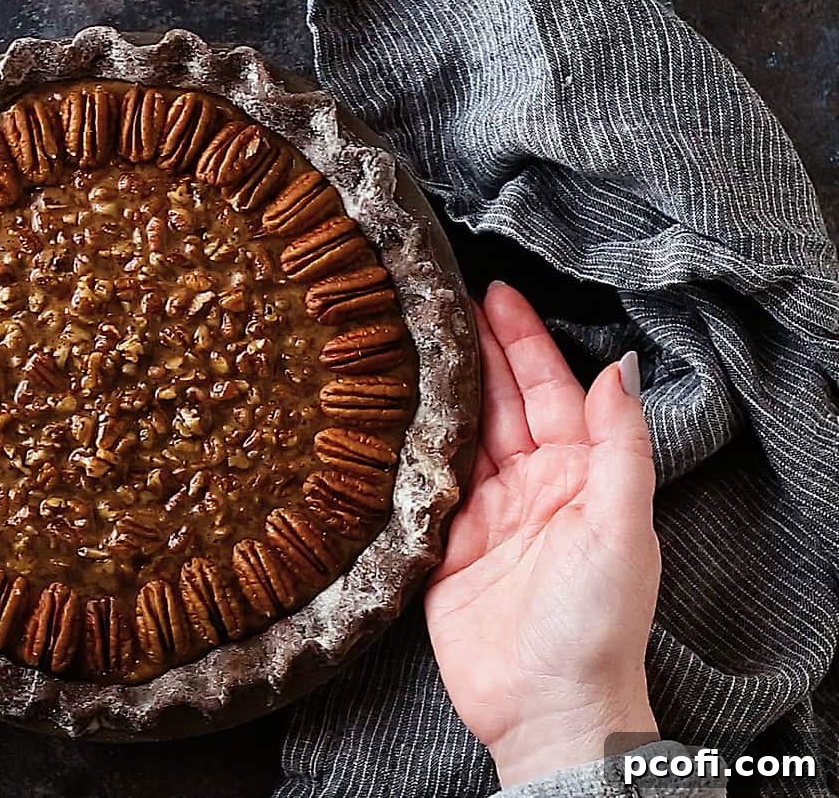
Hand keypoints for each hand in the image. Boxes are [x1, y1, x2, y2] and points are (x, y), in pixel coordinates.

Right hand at [425, 282, 660, 785]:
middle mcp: (530, 486)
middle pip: (496, 404)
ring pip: (455, 437)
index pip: (549, 391)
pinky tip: (378, 416)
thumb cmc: (597, 621)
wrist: (546, 707)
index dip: (522, 341)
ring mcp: (484, 516)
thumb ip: (621, 447)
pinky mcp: (441, 547)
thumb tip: (618, 369)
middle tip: (433, 304)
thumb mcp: (623, 526)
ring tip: (399, 344)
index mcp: (580, 474)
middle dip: (470, 352)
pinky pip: (420, 487)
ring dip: (433, 392)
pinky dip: (402, 451)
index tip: (493, 293)